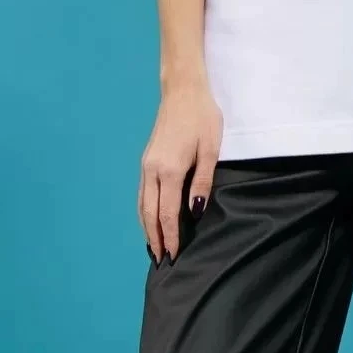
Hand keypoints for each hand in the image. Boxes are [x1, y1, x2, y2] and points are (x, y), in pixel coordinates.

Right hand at [139, 78, 223, 262]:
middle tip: (162, 261)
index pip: (167, 213)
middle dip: (155, 238)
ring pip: (142, 205)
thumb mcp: (210, 150)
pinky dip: (144, 212)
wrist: (182, 91)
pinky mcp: (146, 161)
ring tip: (154, 247)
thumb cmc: (202, 118)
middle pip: (150, 213)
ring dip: (147, 228)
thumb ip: (202, 182)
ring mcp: (146, 165)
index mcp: (169, 170)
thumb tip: (195, 211)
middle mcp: (152, 170)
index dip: (170, 236)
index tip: (174, 256)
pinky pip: (142, 194)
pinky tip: (149, 220)